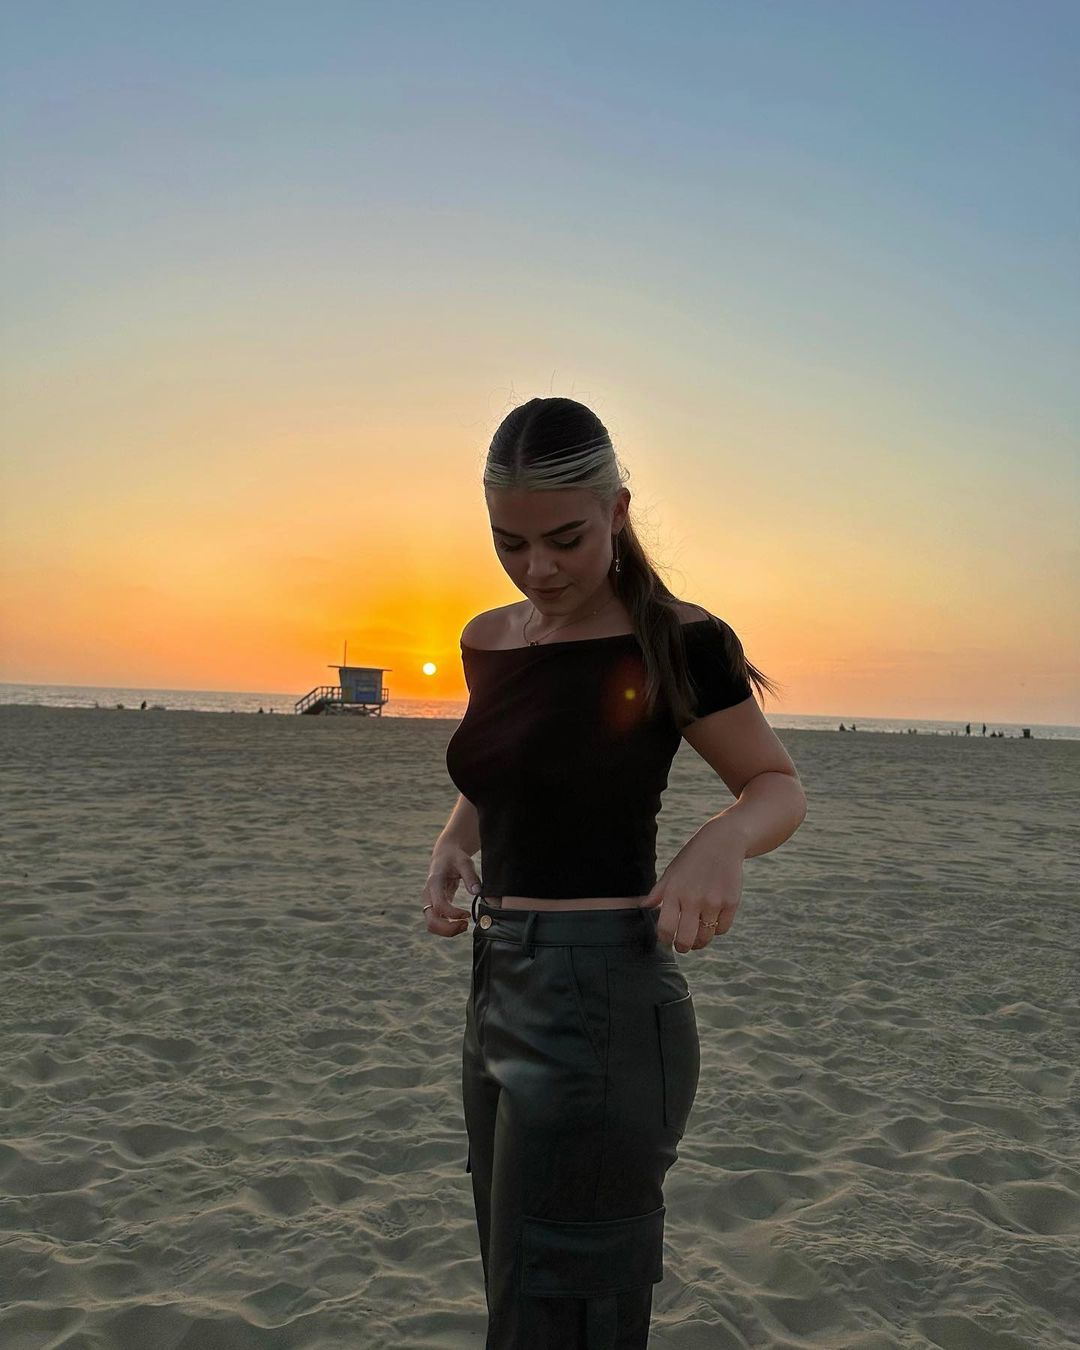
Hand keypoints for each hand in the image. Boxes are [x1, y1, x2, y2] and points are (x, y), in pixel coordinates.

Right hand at [423, 847, 479, 937]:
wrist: (445, 854)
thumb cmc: (455, 857)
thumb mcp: (464, 862)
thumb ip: (470, 876)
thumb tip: (476, 892)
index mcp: (434, 883)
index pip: (439, 906)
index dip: (453, 914)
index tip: (468, 914)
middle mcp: (428, 895)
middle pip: (431, 921)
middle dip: (448, 929)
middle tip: (466, 925)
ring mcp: (429, 902)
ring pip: (432, 925)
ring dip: (448, 931)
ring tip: (465, 925)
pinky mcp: (434, 906)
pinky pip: (437, 922)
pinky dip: (448, 927)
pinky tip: (461, 922)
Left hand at [639, 832, 743, 952]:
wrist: (722, 842)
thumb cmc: (692, 858)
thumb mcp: (671, 872)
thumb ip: (657, 893)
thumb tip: (643, 908)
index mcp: (674, 892)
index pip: (665, 928)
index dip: (664, 940)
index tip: (666, 942)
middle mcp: (693, 899)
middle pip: (686, 939)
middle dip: (682, 947)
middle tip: (682, 947)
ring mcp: (713, 902)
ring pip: (705, 937)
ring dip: (700, 942)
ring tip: (697, 938)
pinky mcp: (731, 902)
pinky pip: (722, 929)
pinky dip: (717, 929)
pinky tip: (712, 921)